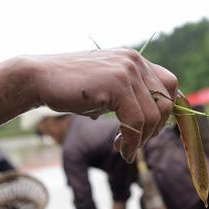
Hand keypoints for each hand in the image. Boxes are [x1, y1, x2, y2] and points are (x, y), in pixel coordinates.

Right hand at [32, 49, 177, 162]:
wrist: (38, 79)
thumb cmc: (71, 89)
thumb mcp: (107, 88)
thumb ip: (130, 96)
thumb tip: (153, 121)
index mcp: (135, 60)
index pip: (169, 85)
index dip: (164, 111)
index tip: (148, 130)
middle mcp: (135, 61)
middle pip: (166, 102)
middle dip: (154, 129)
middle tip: (135, 143)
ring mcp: (127, 70)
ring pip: (153, 115)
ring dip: (141, 139)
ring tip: (124, 148)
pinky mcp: (117, 84)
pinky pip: (136, 121)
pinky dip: (132, 141)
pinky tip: (120, 149)